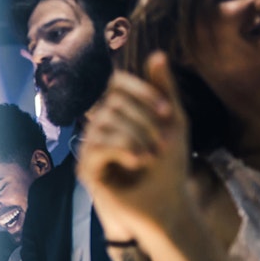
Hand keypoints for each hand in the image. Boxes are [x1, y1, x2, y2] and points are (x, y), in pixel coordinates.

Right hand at [78, 52, 191, 241]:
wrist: (166, 206)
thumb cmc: (170, 166)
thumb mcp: (173, 123)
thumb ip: (164, 90)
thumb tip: (156, 54)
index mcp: (119, 113)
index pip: (117, 84)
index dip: (141, 91)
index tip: (168, 111)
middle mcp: (99, 127)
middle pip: (114, 103)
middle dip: (145, 120)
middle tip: (165, 142)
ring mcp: (90, 147)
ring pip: (105, 123)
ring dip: (137, 137)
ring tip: (154, 154)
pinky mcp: (86, 169)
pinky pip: (98, 146)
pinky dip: (123, 150)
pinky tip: (140, 161)